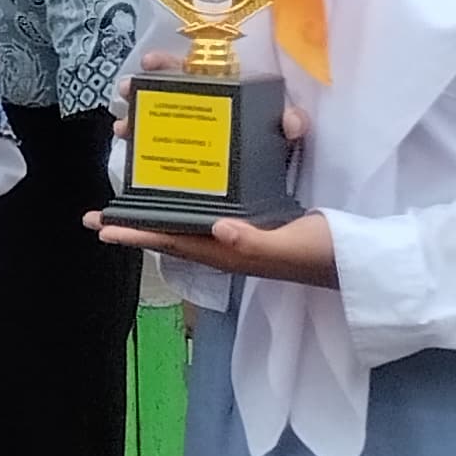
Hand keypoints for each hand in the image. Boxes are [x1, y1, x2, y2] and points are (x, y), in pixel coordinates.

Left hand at [89, 99, 335, 281]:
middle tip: (100, 217)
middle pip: (170, 234)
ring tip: (129, 204)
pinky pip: (209, 216)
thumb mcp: (290, 245)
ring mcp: (238, 236)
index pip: (174, 241)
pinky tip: (183, 196)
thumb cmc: (322, 254)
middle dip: (135, 226)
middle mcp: (226, 245)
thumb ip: (254, 242)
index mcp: (229, 251)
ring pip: (186, 225)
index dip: (137, 234)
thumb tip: (217, 229)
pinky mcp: (254, 224)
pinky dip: (188, 206)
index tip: (103, 228)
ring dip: (156, 215)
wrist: (355, 260)